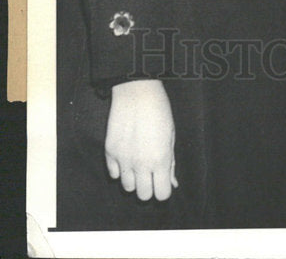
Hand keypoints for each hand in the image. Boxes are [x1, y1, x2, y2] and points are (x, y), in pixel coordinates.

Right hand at [105, 79, 177, 201]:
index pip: (162, 194)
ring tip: (138, 163)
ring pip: (127, 187)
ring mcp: (123, 160)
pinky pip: (113, 174)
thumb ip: (170, 162)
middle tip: (150, 172)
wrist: (136, 91)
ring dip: (133, 179)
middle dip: (149, 187)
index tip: (162, 180)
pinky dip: (120, 169)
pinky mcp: (110, 152)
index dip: (163, 189)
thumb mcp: (171, 135)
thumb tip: (172, 183)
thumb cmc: (159, 110)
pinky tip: (126, 155)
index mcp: (160, 160)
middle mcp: (141, 164)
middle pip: (144, 196)